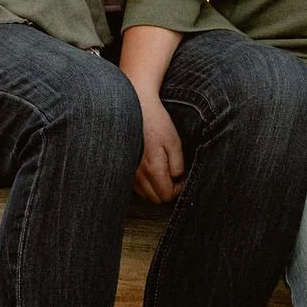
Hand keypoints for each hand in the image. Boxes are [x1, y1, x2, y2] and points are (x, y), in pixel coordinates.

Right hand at [131, 88, 185, 205]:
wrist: (135, 108)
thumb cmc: (156, 123)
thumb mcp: (174, 142)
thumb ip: (177, 165)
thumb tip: (177, 179)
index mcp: (152, 169)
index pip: (167, 196)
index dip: (178, 189)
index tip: (182, 176)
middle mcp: (137, 175)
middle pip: (155, 199)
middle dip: (168, 190)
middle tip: (175, 174)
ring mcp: (128, 172)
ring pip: (145, 194)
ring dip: (156, 187)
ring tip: (163, 170)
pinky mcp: (123, 167)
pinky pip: (136, 186)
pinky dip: (145, 183)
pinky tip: (151, 168)